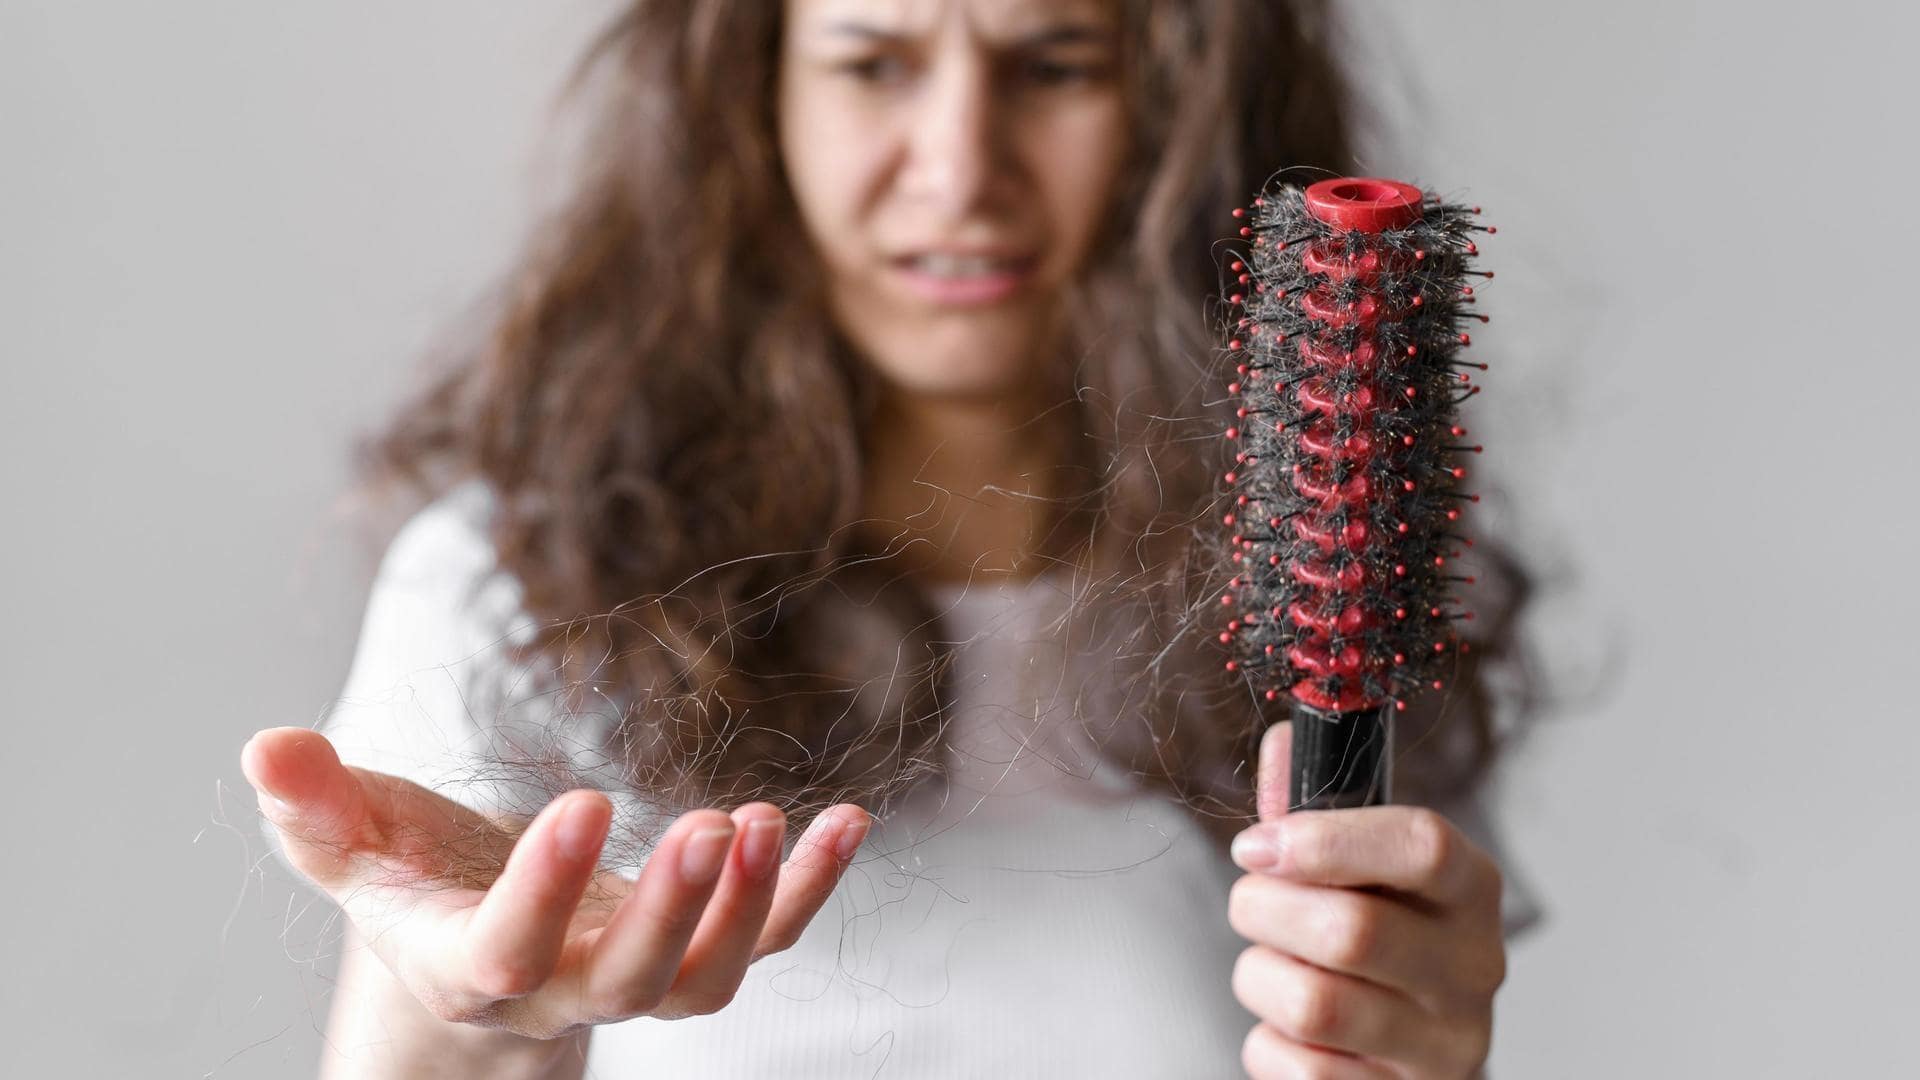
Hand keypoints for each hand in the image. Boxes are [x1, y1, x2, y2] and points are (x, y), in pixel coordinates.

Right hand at [241, 726, 867, 1038]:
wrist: (476, 940)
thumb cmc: (411, 883)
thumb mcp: (353, 845)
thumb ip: (314, 807)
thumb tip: (265, 747)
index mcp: (469, 965)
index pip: (506, 950)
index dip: (545, 891)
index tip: (584, 800)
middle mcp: (562, 990)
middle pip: (628, 982)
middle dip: (673, 912)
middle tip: (712, 826)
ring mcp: (638, 979)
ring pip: (705, 979)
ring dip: (749, 908)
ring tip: (769, 821)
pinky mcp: (695, 950)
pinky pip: (768, 939)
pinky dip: (810, 889)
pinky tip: (847, 821)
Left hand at [1226, 722, 1505, 1078]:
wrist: (1409, 1052)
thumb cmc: (1378, 942)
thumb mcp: (1360, 868)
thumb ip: (1316, 806)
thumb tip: (1283, 738)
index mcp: (1472, 889)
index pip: (1423, 847)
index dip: (1327, 839)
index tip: (1256, 844)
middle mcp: (1474, 969)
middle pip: (1351, 931)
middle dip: (1265, 910)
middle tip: (1249, 904)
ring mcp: (1445, 1046)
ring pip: (1314, 1005)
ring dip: (1260, 978)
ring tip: (1271, 968)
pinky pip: (1298, 1069)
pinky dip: (1267, 1044)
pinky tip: (1290, 1030)